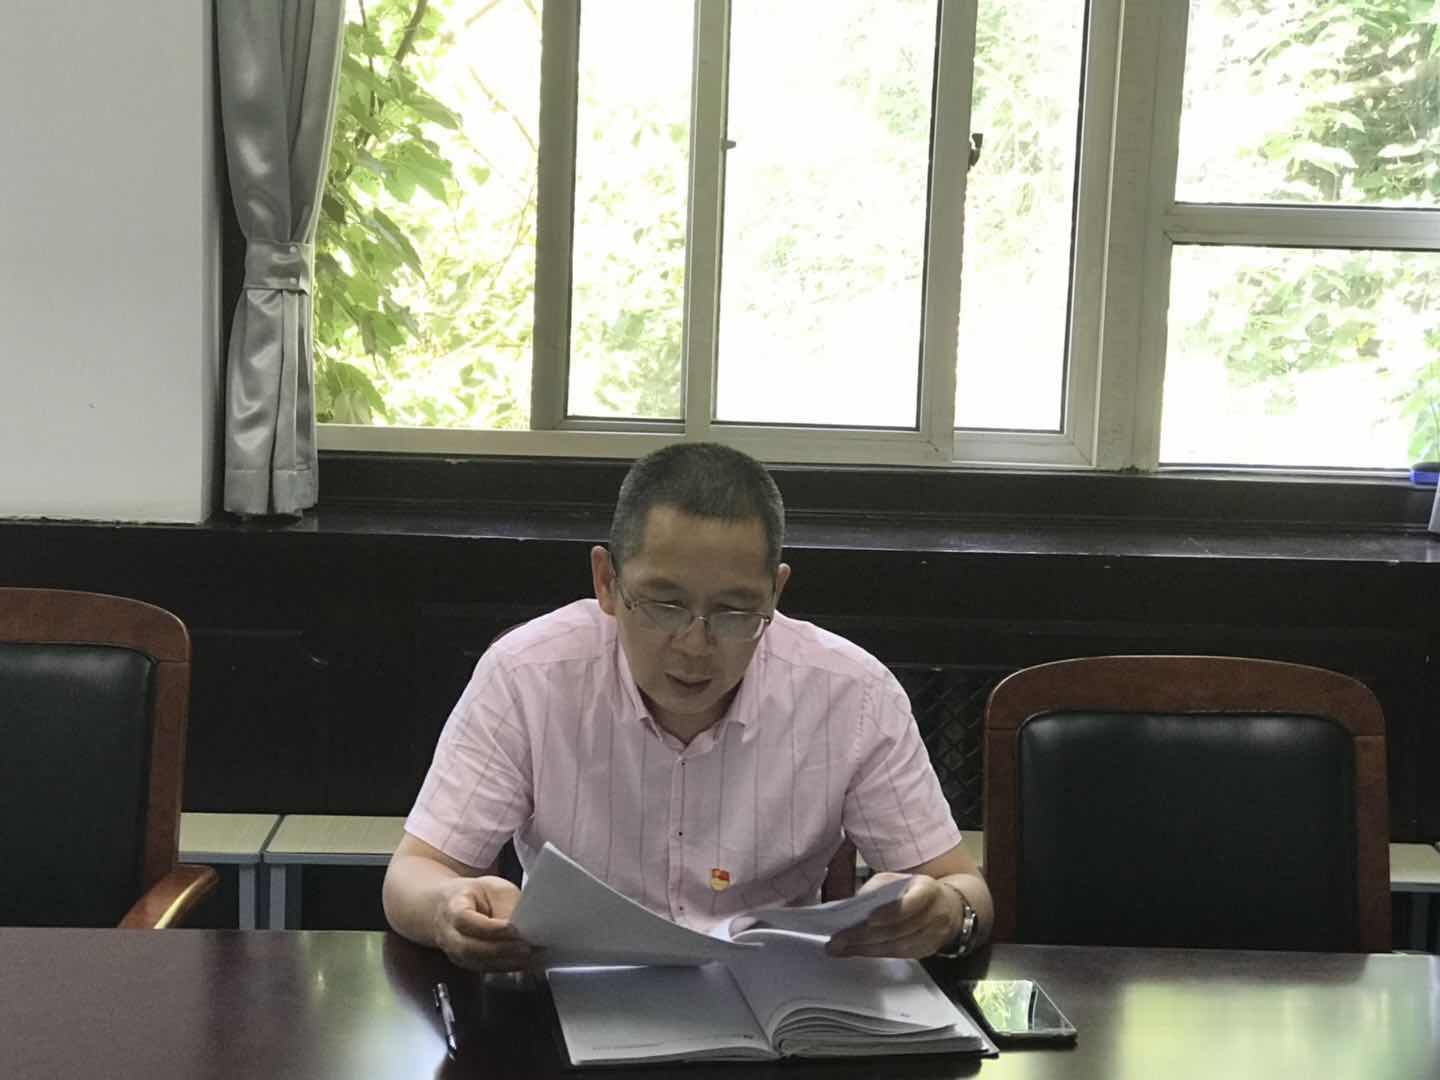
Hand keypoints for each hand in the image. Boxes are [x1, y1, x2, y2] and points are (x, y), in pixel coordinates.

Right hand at [430, 875, 533, 972]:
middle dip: (500, 949)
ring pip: (478, 963)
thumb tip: (524, 926)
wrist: (455, 907)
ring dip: (507, 961)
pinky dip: (508, 966)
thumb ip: (506, 906)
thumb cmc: (476, 895)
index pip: (465, 920)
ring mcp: (456, 952)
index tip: (513, 928)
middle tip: (526, 946)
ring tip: (531, 955)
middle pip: (469, 948)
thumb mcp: (493, 889)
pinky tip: (527, 961)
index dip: (489, 927)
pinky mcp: (469, 963)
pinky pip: (487, 969)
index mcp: (452, 907)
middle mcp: (449, 934)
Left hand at [825, 872, 962, 959]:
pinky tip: (858, 951)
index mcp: (928, 889)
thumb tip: (853, 905)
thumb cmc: (915, 890)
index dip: (891, 912)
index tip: (868, 919)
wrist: (948, 907)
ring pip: (898, 947)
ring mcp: (933, 936)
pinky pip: (900, 955)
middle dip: (865, 936)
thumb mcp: (898, 880)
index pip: (911, 903)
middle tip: (838, 940)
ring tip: (841, 948)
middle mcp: (935, 914)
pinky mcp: (927, 951)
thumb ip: (878, 889)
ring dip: (867, 949)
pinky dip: (877, 953)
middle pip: (899, 930)